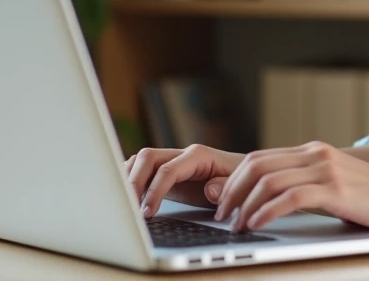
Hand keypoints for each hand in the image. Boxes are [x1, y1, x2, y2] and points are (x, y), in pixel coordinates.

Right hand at [125, 144, 244, 216]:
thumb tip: (209, 189)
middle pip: (148, 158)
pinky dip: (129, 178)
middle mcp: (181, 154)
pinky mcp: (165, 170)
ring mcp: (172, 160)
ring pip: (141, 160)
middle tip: (130, 209)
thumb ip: (225, 187)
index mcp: (199, 156)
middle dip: (134, 182)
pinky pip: (142, 168)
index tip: (147, 213)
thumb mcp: (238, 187)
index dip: (155, 191)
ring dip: (128, 179)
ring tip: (124, 204)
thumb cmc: (241, 183)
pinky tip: (124, 195)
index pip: (168, 169)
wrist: (244, 177)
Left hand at [213, 141, 368, 232]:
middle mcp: (316, 154)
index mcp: (314, 152)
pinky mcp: (336, 189)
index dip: (235, 180)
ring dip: (245, 204)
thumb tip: (275, 203)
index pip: (261, 158)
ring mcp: (327, 169)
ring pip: (269, 180)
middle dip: (232, 191)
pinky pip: (290, 197)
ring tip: (236, 225)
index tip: (223, 202)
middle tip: (221, 216)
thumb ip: (309, 186)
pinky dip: (267, 211)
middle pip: (257, 165)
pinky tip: (257, 225)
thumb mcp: (336, 185)